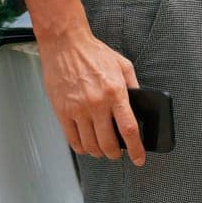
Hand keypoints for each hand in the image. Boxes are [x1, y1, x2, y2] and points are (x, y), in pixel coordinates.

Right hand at [36, 26, 146, 165]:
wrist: (65, 43)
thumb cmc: (93, 52)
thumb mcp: (122, 65)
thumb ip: (133, 87)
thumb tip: (139, 108)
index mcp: (115, 91)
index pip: (128, 129)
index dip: (136, 149)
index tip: (139, 158)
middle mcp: (97, 103)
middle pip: (109, 144)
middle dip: (115, 153)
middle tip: (117, 152)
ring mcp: (78, 109)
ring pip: (91, 146)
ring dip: (99, 152)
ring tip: (102, 147)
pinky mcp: (62, 111)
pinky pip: (73, 140)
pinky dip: (82, 147)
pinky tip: (86, 143)